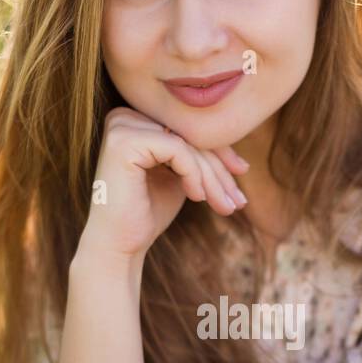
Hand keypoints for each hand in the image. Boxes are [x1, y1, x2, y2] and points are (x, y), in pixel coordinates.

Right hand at [79, 105, 249, 260]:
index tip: (242, 172)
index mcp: (135, 120)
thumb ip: (196, 153)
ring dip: (212, 176)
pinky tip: (197, 198)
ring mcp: (121, 126)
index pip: (187, 127)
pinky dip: (194, 174)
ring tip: (225, 206)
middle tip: (238, 199)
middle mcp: (124, 116)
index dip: (219, 150)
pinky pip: (177, 149)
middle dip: (219, 167)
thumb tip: (233, 138)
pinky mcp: (124, 141)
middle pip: (188, 133)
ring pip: (187, 142)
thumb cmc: (148, 213)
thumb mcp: (179, 175)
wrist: (119, 246)